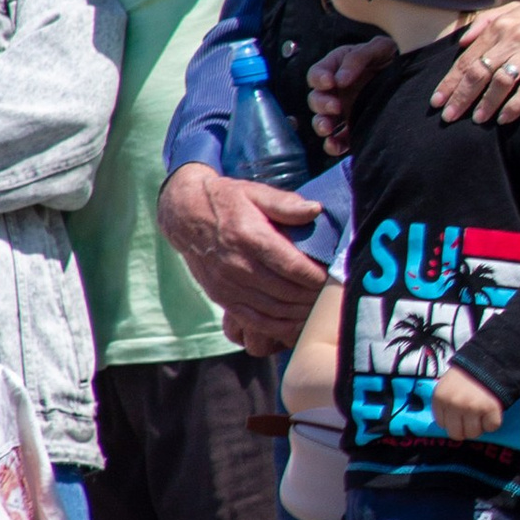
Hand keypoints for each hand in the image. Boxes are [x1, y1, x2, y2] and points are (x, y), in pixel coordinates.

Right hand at [159, 163, 325, 346]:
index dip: (318, 277)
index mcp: (249, 237)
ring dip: (300, 313)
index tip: (334, 276)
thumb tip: (315, 209)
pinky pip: (255, 321)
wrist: (185, 216)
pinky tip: (296, 322)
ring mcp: (228, 286)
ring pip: (274, 310)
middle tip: (332, 295)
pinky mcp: (222, 298)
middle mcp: (237, 265)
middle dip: (313, 296)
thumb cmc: (228, 201)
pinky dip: (278, 327)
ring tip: (319, 308)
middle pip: (287, 291)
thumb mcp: (255, 193)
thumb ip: (285, 204)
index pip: (293, 266)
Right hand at [306, 35, 392, 156]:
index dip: (319, 78)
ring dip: (321, 125)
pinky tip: (336, 146)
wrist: (410, 77)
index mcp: (336, 68)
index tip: (330, 82)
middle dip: (321, 104)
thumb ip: (358, 57)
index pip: (317, 73)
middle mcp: (335, 91)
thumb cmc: (390, 57)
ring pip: (322, 121)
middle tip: (335, 106)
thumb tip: (340, 80)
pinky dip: (333, 145)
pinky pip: (337, 140)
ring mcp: (342, 111)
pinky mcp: (352, 128)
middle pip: (316, 99)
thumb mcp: (378, 48)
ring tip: (328, 129)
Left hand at [431, 363, 505, 440]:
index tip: (459, 414)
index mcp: (440, 398)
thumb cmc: (466, 376)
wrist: (488, 362)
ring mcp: (472, 407)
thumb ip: (444, 404)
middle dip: (465, 429)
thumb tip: (447, 425)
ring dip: (480, 425)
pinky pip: (491, 427)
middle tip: (472, 418)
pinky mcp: (490, 409)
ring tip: (481, 412)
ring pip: (474, 433)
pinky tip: (491, 411)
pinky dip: (493, 422)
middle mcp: (454, 404)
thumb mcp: (447, 386)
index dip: (453, 421)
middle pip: (457, 434)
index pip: (443, 425)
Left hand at [434, 4, 519, 126]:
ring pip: (500, 82)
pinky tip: (503, 119)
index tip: (437, 100)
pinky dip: (513, 107)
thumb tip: (461, 40)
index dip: (450, 80)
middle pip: (478, 71)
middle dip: (460, 96)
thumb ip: (488, 21)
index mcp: (503, 24)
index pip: (468, 57)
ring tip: (475, 120)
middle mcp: (515, 36)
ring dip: (485, 104)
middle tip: (448, 116)